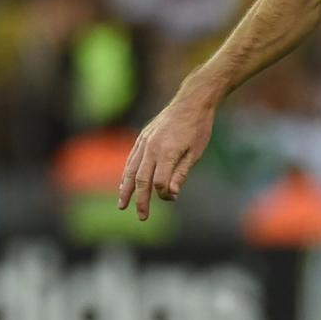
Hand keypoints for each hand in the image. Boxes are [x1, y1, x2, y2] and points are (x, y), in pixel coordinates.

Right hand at [117, 97, 216, 219]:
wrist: (191, 102)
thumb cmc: (198, 128)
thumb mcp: (196, 152)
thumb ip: (181, 173)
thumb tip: (171, 194)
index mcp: (167, 152)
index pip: (160, 182)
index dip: (164, 194)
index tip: (172, 197)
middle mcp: (152, 148)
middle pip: (142, 180)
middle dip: (141, 200)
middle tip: (142, 217)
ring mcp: (144, 142)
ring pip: (131, 170)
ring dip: (126, 190)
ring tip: (122, 205)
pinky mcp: (142, 138)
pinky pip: (131, 160)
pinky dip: (126, 174)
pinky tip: (124, 185)